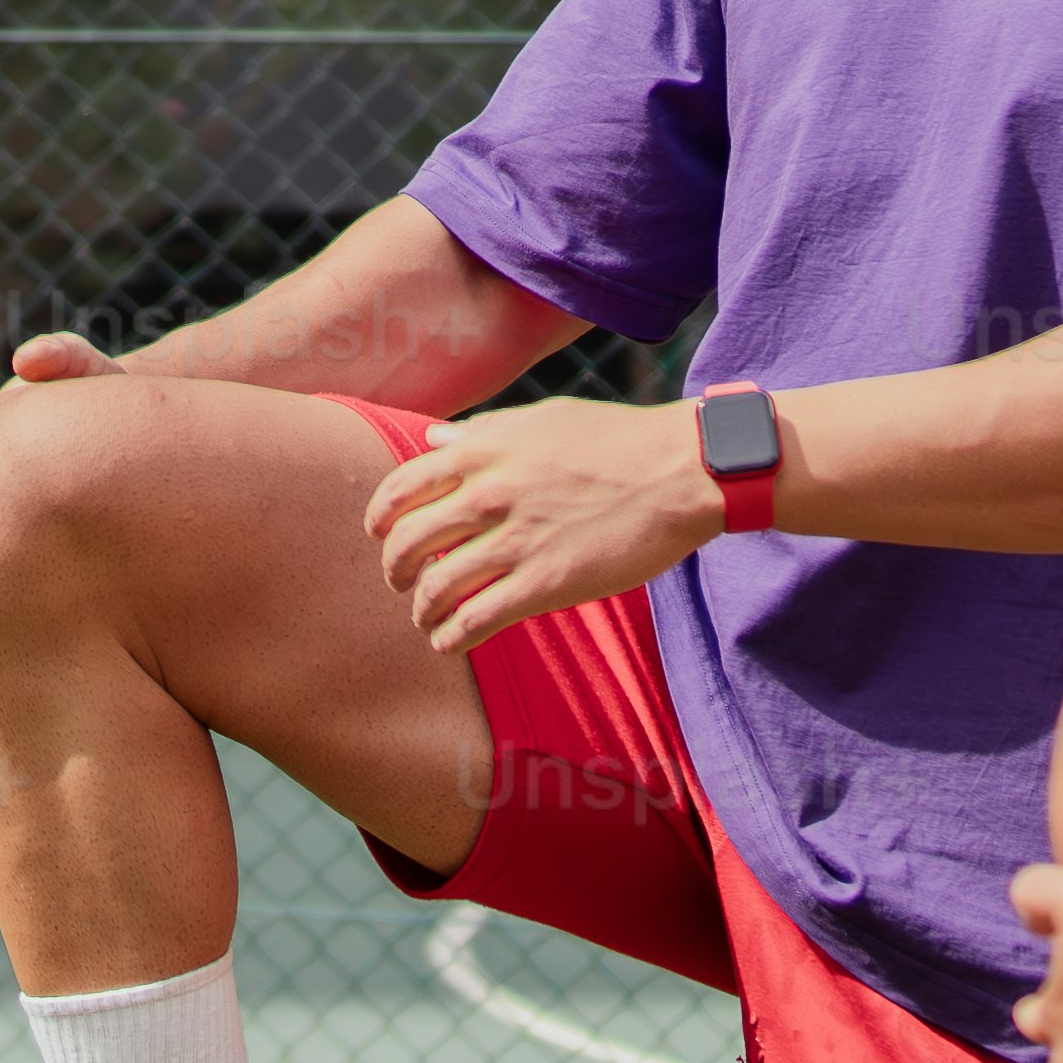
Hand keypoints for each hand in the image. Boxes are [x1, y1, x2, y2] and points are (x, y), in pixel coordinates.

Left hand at [357, 390, 738, 651]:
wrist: (681, 471)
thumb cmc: (618, 440)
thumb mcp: (543, 419)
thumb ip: (483, 433)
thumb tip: (433, 438)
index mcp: (484, 452)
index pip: (401, 489)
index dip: (381, 519)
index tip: (380, 535)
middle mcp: (489, 495)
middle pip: (408, 543)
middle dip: (394, 571)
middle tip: (401, 583)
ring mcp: (515, 541)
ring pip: (435, 588)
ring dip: (422, 610)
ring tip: (427, 619)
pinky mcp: (545, 584)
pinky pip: (475, 620)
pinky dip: (451, 637)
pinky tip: (449, 642)